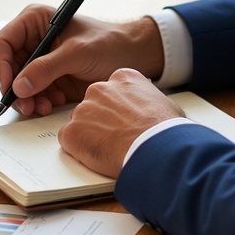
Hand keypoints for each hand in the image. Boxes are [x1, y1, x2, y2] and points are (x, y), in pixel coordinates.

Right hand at [0, 7, 164, 116]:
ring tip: (44, 107)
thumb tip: (18, 86)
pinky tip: (54, 104)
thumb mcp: (78, 53)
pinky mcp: (49, 79)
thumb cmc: (109, 43)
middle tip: (26, 106)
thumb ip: (47, 68)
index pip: (2, 44)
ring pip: (18, 85)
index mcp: (33, 21)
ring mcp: (40, 61)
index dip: (1, 66)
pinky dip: (39, 102)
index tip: (9, 87)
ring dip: (27, 99)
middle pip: (7, 68)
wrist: (133, 57)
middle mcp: (32, 41)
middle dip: (15, 88)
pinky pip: (33, 95)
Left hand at [58, 69, 184, 177]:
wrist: (156, 149)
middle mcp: (99, 88)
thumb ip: (146, 101)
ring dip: (90, 135)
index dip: (117, 109)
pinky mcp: (72, 131)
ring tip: (110, 150)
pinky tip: (97, 156)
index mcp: (122, 78)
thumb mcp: (162, 103)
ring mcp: (83, 109)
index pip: (111, 91)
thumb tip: (151, 112)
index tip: (123, 120)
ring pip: (80, 123)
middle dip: (100, 121)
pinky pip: (69, 140)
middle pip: (92, 105)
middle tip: (115, 137)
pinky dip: (79, 150)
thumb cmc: (165, 130)